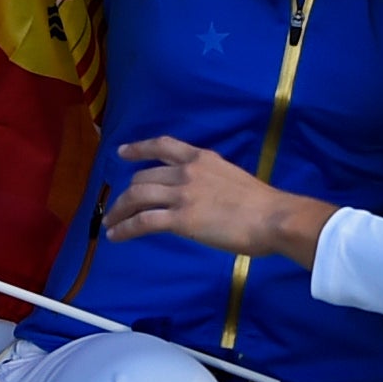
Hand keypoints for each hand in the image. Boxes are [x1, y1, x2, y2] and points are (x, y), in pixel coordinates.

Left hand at [102, 132, 328, 260]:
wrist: (272, 217)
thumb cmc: (261, 203)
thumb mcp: (231, 177)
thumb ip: (210, 180)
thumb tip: (198, 195)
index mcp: (201, 158)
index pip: (162, 145)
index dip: (138, 148)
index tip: (122, 152)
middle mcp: (186, 171)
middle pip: (143, 177)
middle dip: (126, 193)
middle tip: (118, 206)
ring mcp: (182, 194)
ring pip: (136, 197)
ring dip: (118, 210)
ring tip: (110, 223)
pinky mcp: (180, 218)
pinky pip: (142, 221)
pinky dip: (125, 228)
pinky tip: (116, 235)